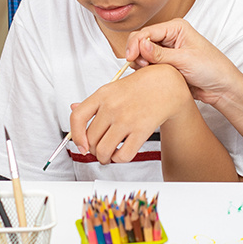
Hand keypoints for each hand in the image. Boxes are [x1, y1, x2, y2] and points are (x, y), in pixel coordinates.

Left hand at [69, 64, 196, 163]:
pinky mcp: (141, 130)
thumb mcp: (115, 86)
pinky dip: (120, 159)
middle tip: (98, 150)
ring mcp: (126, 119)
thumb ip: (95, 100)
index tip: (80, 144)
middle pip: (90, 139)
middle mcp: (113, 107)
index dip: (75, 136)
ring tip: (109, 155)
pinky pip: (123, 155)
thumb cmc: (143, 85)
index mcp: (103, 93)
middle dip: (93, 150)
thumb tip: (73, 108)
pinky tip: (122, 153)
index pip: (77, 117)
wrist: (169, 85)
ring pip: (104, 150)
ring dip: (104, 158)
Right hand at [125, 18, 242, 104]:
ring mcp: (167, 51)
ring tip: (150, 71)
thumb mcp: (185, 59)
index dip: (136, 44)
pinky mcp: (166, 64)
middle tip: (141, 66)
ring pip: (142, 54)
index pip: (147, 32)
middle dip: (137, 53)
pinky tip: (153, 76)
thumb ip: (160, 54)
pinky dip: (146, 70)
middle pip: (141, 41)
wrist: (221, 87)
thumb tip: (140, 45)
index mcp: (176, 28)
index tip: (130, 58)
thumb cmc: (211, 68)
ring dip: (141, 63)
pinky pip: (149, 65)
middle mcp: (170, 36)